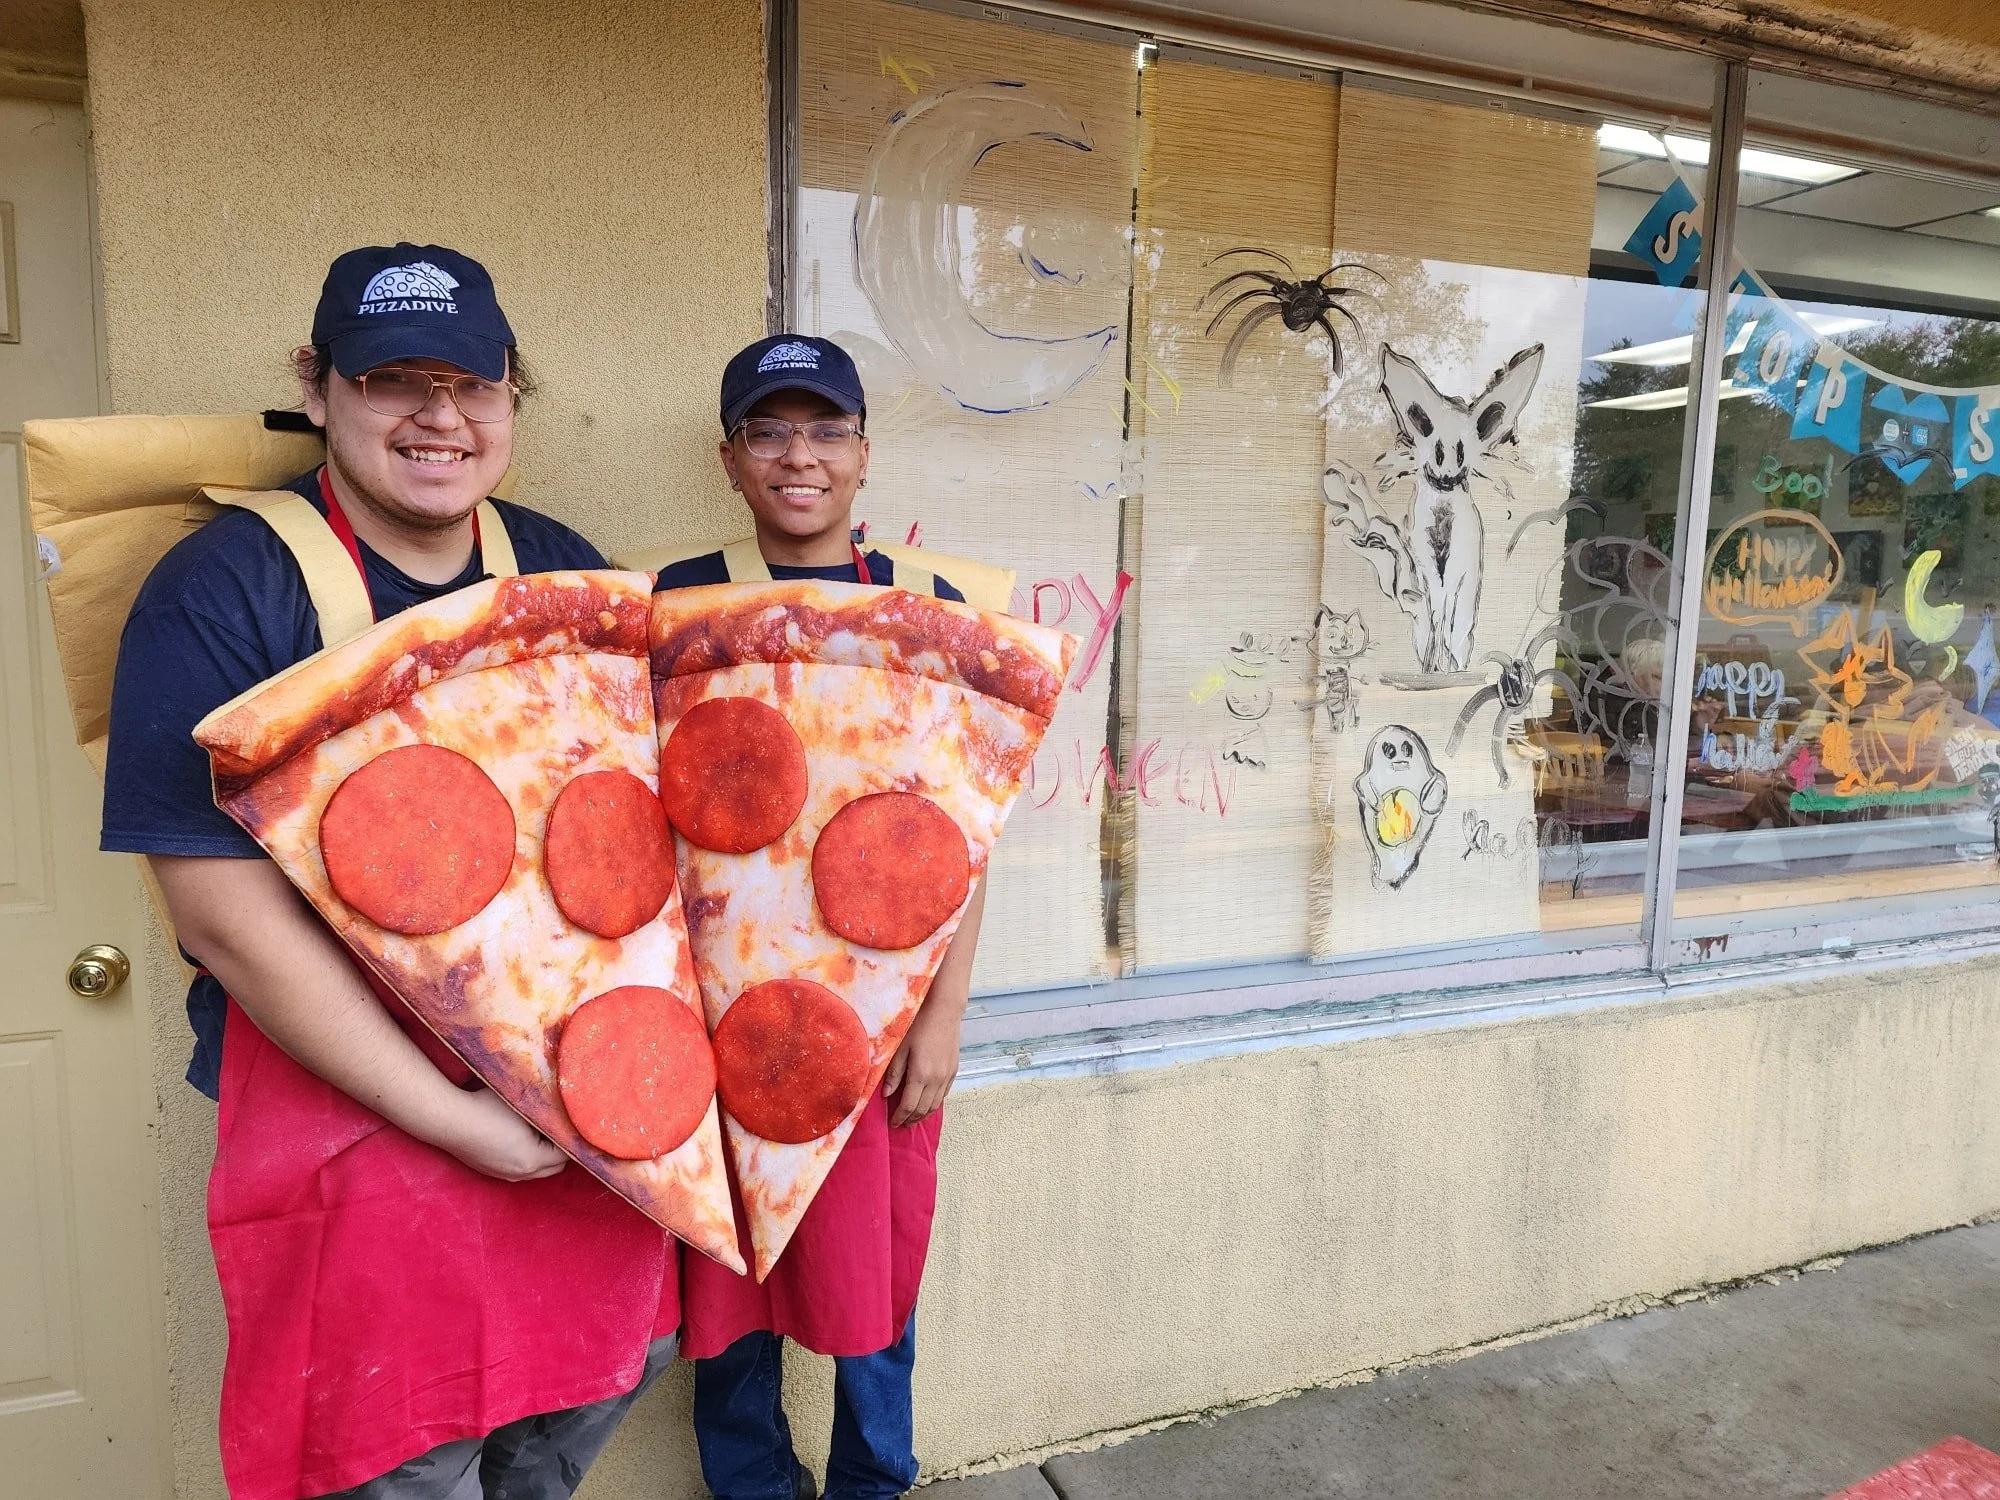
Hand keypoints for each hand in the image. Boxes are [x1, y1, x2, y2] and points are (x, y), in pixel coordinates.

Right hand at [435, 1088, 568, 1180]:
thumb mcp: (525, 1103)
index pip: (566, 1154)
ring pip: (535, 1171)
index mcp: (533, 1159)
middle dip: (561, 1150)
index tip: (574, 1124)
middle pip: (554, 1168)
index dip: (571, 1138)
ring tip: (542, 1133)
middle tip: (562, 1128)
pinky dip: (525, 1158)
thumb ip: (548, 1110)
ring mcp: (503, 1174)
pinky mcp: (489, 1171)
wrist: (450, 1119)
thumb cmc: (488, 1106)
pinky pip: (517, 1170)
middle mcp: (520, 1173)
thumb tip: (566, 1108)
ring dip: (543, 1156)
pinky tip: (520, 1139)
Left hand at [883, 997, 961, 1127]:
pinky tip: (927, 1103)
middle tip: (901, 1123)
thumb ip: (894, 1073)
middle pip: (923, 1109)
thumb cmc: (918, 1025)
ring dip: (924, 1114)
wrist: (943, 1010)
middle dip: (911, 1119)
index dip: (900, 1117)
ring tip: (913, 1118)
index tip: (892, 1123)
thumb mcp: (900, 1048)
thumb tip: (887, 1095)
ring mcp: (947, 1075)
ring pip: (936, 1104)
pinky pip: (944, 1094)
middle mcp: (936, 1079)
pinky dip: (935, 1103)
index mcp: (921, 1074)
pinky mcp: (954, 1070)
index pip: (909, 1105)